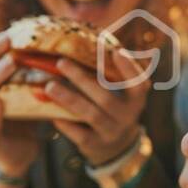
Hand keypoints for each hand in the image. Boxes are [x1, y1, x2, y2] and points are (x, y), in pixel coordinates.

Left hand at [43, 50, 150, 165]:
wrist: (116, 147)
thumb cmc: (114, 109)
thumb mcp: (122, 94)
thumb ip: (112, 74)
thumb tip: (91, 40)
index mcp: (136, 100)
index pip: (138, 83)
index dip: (129, 69)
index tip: (116, 51)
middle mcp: (127, 116)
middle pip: (106, 97)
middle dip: (82, 79)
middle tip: (61, 63)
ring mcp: (111, 132)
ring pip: (91, 114)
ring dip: (69, 98)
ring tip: (49, 86)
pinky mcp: (94, 145)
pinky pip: (78, 133)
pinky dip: (64, 122)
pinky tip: (50, 111)